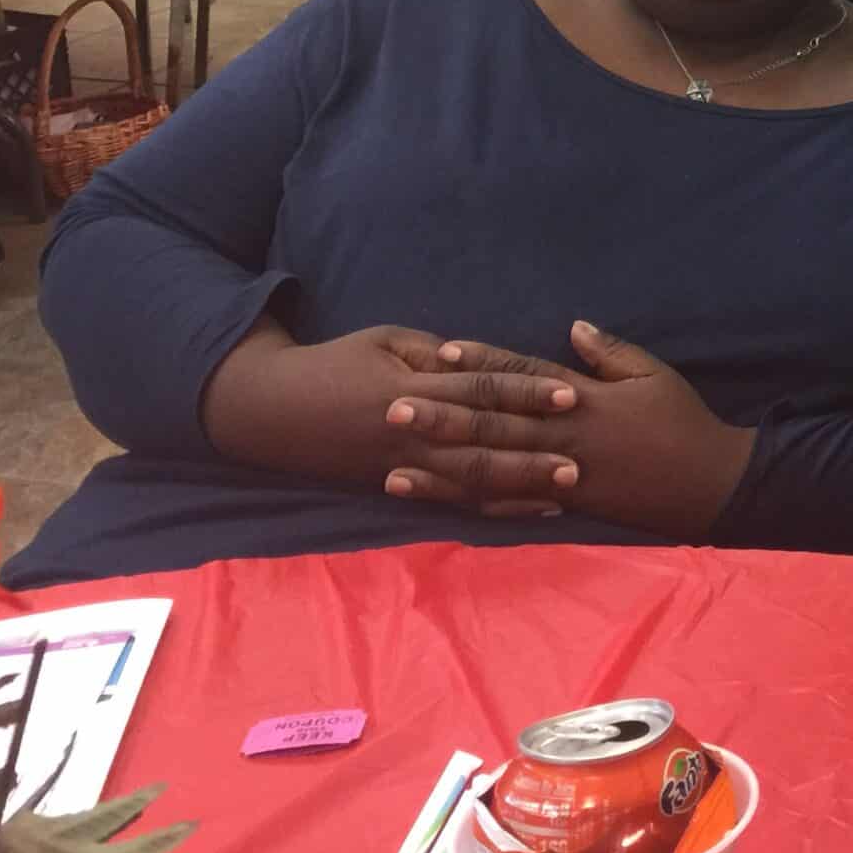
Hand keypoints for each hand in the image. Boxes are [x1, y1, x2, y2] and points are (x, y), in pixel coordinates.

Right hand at [201, 322, 579, 515]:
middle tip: (581, 457)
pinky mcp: (397, 488)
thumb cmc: (336, 363)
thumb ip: (436, 355)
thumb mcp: (386, 341)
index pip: (479, 390)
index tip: (568, 393)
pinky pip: (451, 502)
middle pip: (481, 444)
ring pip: (470, 482)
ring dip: (518, 487)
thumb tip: (484, 361)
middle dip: (532, 452)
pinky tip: (528, 510)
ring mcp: (402, 468)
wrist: (271, 410)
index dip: (525, 391)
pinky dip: (491, 507)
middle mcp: (409, 435)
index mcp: (410, 390)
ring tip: (563, 490)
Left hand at [408, 323, 753, 539]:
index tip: (441, 353)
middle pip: (494, 424)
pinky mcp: (562, 507)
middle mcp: (563, 437)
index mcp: (584, 399)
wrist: (707, 484)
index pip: (523, 377)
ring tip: (394, 464)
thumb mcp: (655, 375)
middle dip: (443, 415)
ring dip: (442, 467)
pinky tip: (440, 503)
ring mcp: (559, 476)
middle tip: (393, 407)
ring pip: (491, 471)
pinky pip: (509, 506)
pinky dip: (471, 504)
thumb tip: (573, 327)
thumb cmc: (683, 423)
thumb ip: (611, 352)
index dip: (483, 364)